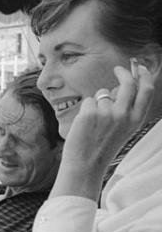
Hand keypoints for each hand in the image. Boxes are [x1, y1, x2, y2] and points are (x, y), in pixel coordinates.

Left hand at [56, 64, 155, 198]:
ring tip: (94, 123)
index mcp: (136, 120)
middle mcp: (124, 115)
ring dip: (97, 103)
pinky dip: (85, 109)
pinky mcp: (90, 112)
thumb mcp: (123, 129)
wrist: (86, 164)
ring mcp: (107, 113)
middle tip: (118, 69)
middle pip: (128, 84)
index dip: (143, 75)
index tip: (138, 67)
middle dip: (123, 72)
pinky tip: (85, 125)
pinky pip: (88, 101)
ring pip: (102, 94)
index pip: (145, 91)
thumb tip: (120, 86)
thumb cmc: (102, 146)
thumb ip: (125, 109)